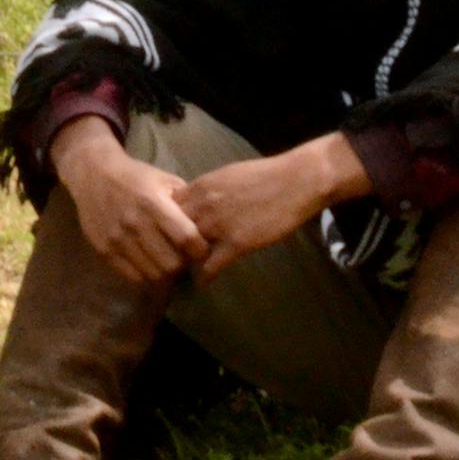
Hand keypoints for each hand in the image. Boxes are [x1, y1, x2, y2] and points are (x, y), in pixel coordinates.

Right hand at [51, 117, 207, 284]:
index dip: (200, 249)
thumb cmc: (136, 177)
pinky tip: (149, 262)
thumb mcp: (165, 181)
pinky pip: (133, 276)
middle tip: (183, 257)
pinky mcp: (104, 250)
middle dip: (183, 264)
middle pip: (171, 263)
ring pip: (153, 274)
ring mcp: (118, 239)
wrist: (94, 175)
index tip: (201, 248)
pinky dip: (146, 274)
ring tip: (166, 260)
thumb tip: (209, 228)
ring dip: (165, 272)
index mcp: (153, 204)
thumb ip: (186, 204)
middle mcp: (135, 224)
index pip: (187, 239)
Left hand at [178, 132, 370, 282]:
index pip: (166, 208)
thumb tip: (194, 200)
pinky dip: (204, 277)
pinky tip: (202, 283)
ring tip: (182, 272)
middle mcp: (203, 206)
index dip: (162, 222)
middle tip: (168, 256)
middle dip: (168, 244)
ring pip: (188, 250)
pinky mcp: (237, 244)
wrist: (296, 181)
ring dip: (185, 261)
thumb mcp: (226, 175)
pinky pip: (211, 266)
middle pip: (170, 230)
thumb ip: (207, 190)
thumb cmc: (264, 175)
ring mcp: (219, 226)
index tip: (163, 233)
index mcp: (200, 187)